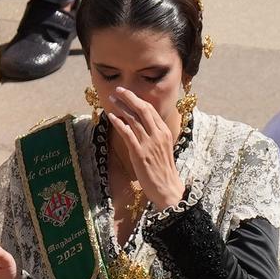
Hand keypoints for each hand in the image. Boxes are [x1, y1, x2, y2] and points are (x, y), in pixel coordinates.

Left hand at [102, 84, 185, 209]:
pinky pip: (128, 134)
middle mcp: (158, 134)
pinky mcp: (139, 153)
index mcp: (165, 132)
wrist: (167, 188)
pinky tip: (112, 117)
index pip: (151, 110)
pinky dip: (119, 123)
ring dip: (121, 107)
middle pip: (143, 110)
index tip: (127, 94)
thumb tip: (142, 127)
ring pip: (134, 119)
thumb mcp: (163, 148)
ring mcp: (149, 143)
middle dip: (130, 98)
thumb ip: (154, 136)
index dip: (138, 100)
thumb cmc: (164, 170)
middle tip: (118, 90)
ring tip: (112, 100)